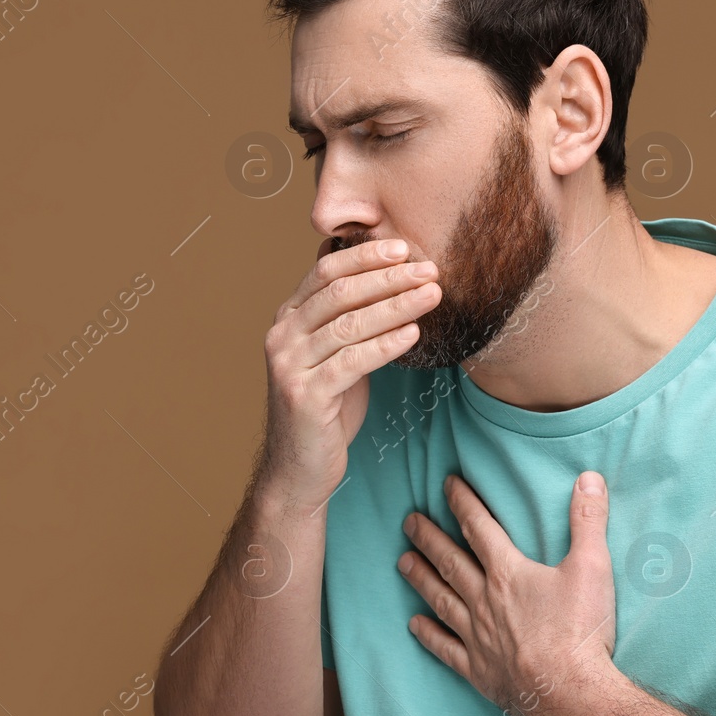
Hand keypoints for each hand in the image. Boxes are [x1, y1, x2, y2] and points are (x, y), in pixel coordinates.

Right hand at [260, 237, 441, 511]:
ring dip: (396, 306)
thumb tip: (387, 278)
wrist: (299, 467)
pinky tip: (413, 334)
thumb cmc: (326, 409)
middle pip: (340, 292)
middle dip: (389, 277)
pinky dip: (385, 345)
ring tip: (432, 295)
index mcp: (288, 317)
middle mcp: (282, 335)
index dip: (365, 256)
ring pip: (349, 324)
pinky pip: (351, 362)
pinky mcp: (304, 395)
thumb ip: (348, 319)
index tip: (404, 248)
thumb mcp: (335, 355)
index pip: (326, 271)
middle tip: (429, 269)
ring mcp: (289, 365)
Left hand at [397, 470, 616, 715]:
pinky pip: (446, 649)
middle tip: (409, 521)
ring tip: (403, 562)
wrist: (571, 696)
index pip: (479, 528)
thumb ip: (588, 521)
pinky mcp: (479, 670)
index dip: (462, 503)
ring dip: (421, 579)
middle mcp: (484, 601)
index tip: (446, 485)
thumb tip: (588, 478)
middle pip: (450, 562)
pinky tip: (414, 625)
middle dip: (429, 538)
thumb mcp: (593, 568)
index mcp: (508, 574)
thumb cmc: (581, 631)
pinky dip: (429, 635)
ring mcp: (478, 638)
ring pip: (442, 600)